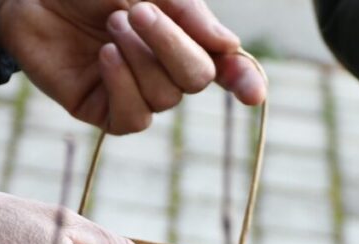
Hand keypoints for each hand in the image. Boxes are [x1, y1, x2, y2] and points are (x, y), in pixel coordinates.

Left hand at [0, 0, 266, 133]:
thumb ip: (188, 15)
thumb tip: (230, 47)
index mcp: (180, 36)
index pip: (223, 66)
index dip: (242, 80)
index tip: (253, 94)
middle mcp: (163, 70)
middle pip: (195, 79)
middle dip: (172, 45)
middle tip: (137, 11)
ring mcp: (135, 94)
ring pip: (164, 97)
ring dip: (139, 57)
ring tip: (111, 25)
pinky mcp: (105, 113)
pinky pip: (134, 117)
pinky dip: (123, 84)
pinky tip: (105, 58)